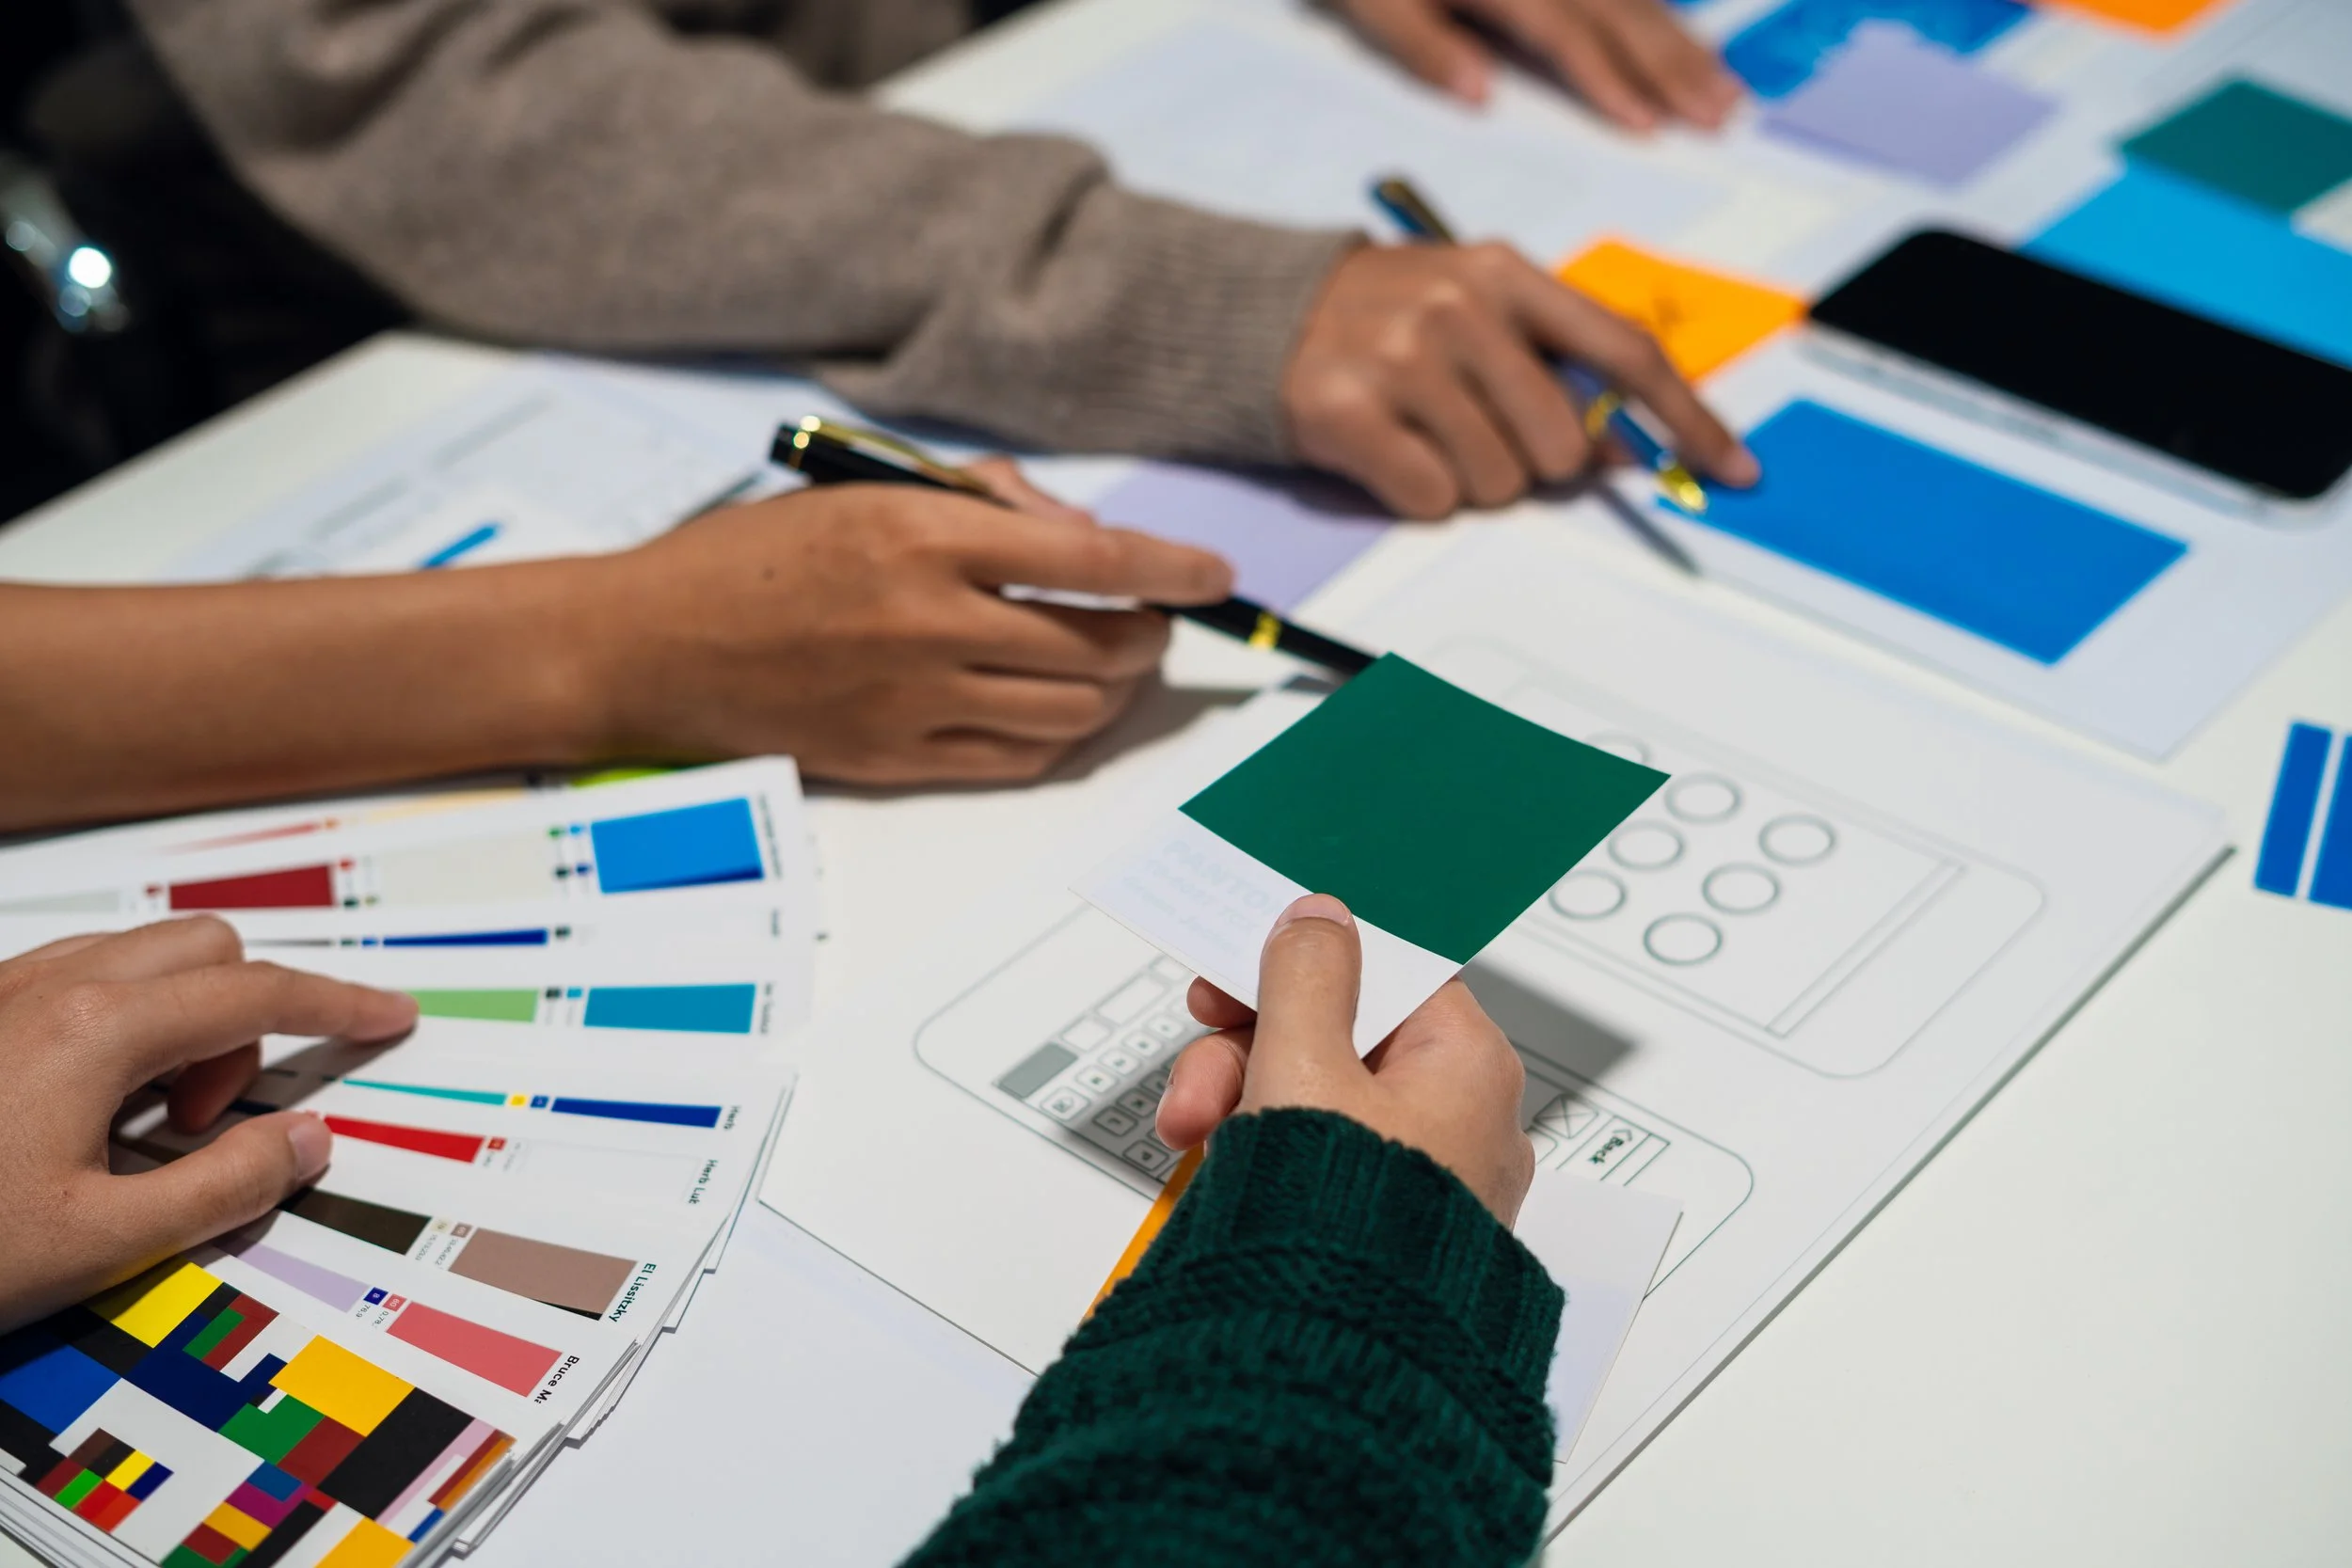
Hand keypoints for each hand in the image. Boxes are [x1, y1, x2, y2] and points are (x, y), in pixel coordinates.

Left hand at [0, 918, 418, 1332]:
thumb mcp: (99, 1242)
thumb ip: (224, 1186)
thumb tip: (306, 1139)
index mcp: (98, 1031)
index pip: (259, 994)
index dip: (339, 1006)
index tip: (391, 1019)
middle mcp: (52, 988)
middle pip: (207, 948)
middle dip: (245, 1019)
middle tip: (209, 1122)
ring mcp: (5, 993)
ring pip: (142, 959)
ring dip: (181, 1025)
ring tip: (138, 1128)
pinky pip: (82, 981)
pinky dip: (123, 1026)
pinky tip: (81, 1112)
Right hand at [572, 471, 1234, 784]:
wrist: (645, 647)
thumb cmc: (751, 557)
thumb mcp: (863, 486)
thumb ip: (982, 498)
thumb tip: (1080, 532)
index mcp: (920, 538)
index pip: (1090, 558)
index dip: (1172, 569)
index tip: (1213, 574)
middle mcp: (927, 623)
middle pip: (1097, 646)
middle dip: (1149, 635)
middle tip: (1151, 621)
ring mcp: (913, 702)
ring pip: (1071, 712)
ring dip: (1114, 691)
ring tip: (1110, 664)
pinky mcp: (895, 762)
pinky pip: (1016, 761)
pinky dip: (1059, 736)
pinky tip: (1055, 709)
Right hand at [1155, 894, 1533, 1222]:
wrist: (1333, 1369)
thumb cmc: (1340, 1231)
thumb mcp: (1304, 1068)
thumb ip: (1306, 978)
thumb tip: (1321, 918)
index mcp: (1468, 1065)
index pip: (1385, 972)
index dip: (1299, 964)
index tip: (1233, 969)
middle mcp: (1464, 1121)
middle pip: (1342, 1039)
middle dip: (1249, 1051)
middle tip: (1198, 1078)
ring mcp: (1429, 1183)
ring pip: (1322, 1103)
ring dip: (1242, 1104)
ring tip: (1193, 1140)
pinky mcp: (1391, 1233)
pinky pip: (1326, 1164)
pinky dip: (1270, 1158)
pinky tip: (1223, 1175)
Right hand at [1282, 244, 1757, 518]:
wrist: (1258, 317)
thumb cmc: (1390, 325)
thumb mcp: (1479, 316)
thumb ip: (1554, 369)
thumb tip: (1624, 454)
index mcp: (1507, 275)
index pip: (1623, 352)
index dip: (1686, 418)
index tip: (1735, 472)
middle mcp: (1457, 306)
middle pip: (1560, 444)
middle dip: (1534, 466)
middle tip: (1483, 437)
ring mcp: (1399, 357)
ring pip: (1497, 483)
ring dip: (1471, 483)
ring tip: (1425, 438)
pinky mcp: (1346, 411)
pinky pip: (1431, 499)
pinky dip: (1419, 497)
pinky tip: (1389, 456)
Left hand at [1336, 0, 1739, 128]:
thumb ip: (1423, 45)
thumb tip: (1478, 96)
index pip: (1566, 35)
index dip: (1609, 82)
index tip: (1649, 126)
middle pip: (1622, 13)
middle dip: (1676, 67)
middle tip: (1722, 115)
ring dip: (1683, 44)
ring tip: (1725, 90)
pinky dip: (1661, 12)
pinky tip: (1686, 39)